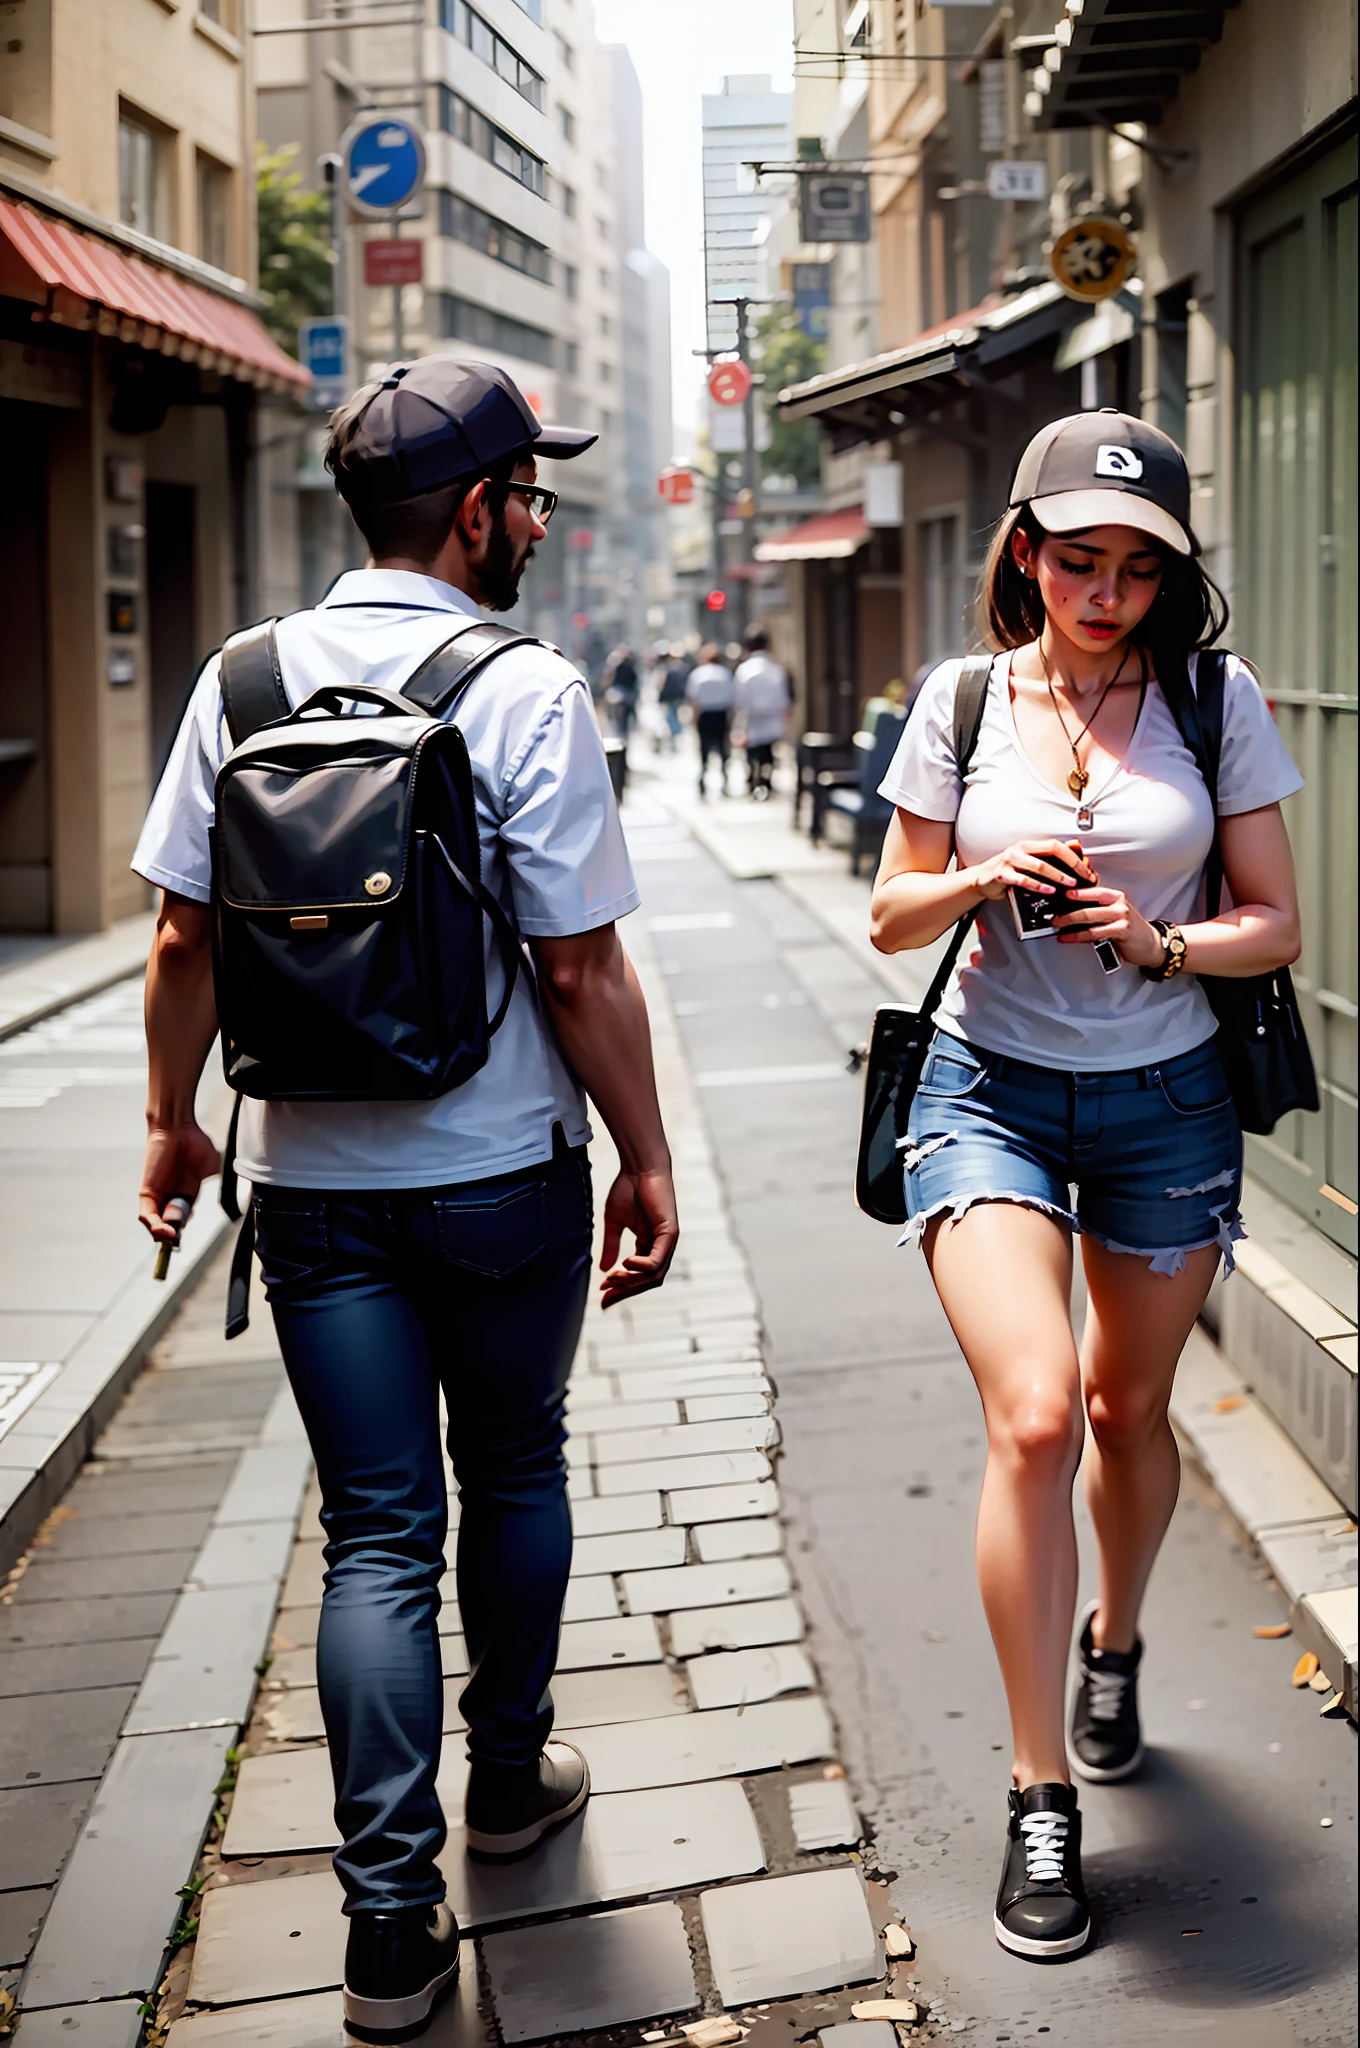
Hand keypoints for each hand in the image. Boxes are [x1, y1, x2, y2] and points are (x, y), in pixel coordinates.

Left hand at [138, 1120, 221, 1242]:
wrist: (179, 1128)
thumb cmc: (196, 1144)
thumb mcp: (210, 1170)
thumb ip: (211, 1187)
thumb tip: (213, 1204)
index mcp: (188, 1195)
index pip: (184, 1221)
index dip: (185, 1231)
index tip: (189, 1240)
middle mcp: (172, 1198)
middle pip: (169, 1227)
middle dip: (174, 1237)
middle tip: (179, 1238)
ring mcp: (159, 1196)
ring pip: (156, 1225)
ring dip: (164, 1235)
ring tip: (172, 1236)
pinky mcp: (148, 1192)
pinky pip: (146, 1214)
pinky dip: (154, 1225)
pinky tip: (164, 1230)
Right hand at [598, 1167, 678, 1308]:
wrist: (639, 1168)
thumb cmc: (628, 1189)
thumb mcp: (614, 1223)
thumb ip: (611, 1245)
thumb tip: (604, 1269)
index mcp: (648, 1245)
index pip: (637, 1276)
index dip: (620, 1288)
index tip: (602, 1295)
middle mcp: (660, 1247)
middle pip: (646, 1281)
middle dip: (625, 1291)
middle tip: (605, 1293)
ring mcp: (667, 1242)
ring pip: (653, 1275)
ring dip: (632, 1281)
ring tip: (613, 1278)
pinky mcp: (670, 1233)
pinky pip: (658, 1260)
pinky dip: (642, 1266)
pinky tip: (626, 1263)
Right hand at [967, 838, 1094, 902]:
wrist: (981, 880)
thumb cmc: (1006, 872)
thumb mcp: (1028, 863)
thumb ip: (1047, 860)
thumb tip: (1073, 854)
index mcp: (1029, 845)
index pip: (1056, 845)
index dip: (1073, 856)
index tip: (1085, 869)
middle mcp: (1020, 849)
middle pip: (1051, 851)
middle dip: (1070, 864)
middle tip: (1082, 876)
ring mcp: (1010, 861)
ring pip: (1039, 865)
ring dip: (1057, 875)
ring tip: (1069, 883)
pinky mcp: (1002, 874)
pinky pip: (1023, 879)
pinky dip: (1038, 886)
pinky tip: (1048, 891)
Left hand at [1054, 882, 1164, 966]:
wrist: (1151, 944)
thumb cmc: (1130, 929)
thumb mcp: (1115, 914)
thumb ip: (1097, 909)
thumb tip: (1070, 910)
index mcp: (1115, 896)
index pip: (1092, 890)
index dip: (1075, 891)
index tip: (1058, 893)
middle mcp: (1118, 904)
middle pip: (1087, 905)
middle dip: (1066, 912)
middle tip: (1053, 916)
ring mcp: (1121, 916)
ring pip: (1089, 918)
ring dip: (1070, 924)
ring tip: (1057, 928)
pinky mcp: (1122, 930)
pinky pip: (1095, 933)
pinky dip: (1079, 936)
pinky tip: (1069, 938)